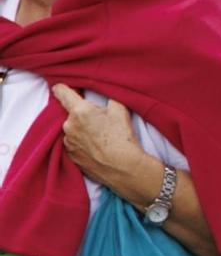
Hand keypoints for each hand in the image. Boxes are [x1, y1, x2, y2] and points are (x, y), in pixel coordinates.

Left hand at [51, 84, 154, 203]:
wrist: (123, 168)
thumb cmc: (122, 138)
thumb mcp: (121, 110)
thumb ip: (109, 96)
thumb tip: (105, 91)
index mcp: (79, 111)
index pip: (62, 92)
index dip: (62, 88)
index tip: (62, 87)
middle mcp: (68, 125)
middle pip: (71, 114)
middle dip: (82, 115)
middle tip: (100, 122)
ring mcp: (68, 142)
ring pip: (73, 130)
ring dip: (82, 131)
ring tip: (100, 138)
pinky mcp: (70, 157)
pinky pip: (74, 145)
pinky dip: (83, 145)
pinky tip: (97, 149)